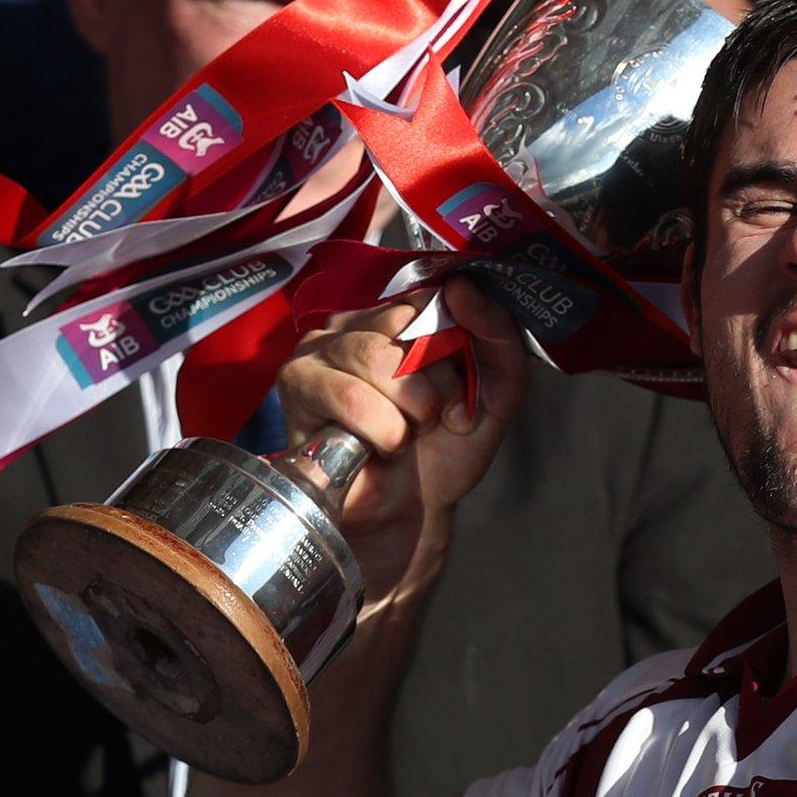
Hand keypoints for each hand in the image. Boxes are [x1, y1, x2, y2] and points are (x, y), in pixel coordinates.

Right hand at [279, 277, 529, 600]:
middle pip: (404, 327)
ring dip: (408, 413)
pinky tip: (378, 447)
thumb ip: (498, 334)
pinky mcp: (296, 383)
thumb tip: (458, 286)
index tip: (462, 389)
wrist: (413, 510)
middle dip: (433, 387)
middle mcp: (358, 323)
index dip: (455, 348)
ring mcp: (320, 348)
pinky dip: (381, 432)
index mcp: (405, 316)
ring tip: (404, 436)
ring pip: (375, 359)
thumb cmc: (449, 447)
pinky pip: (349, 396)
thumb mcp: (499, 389)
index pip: (432, 298)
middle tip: (431, 420)